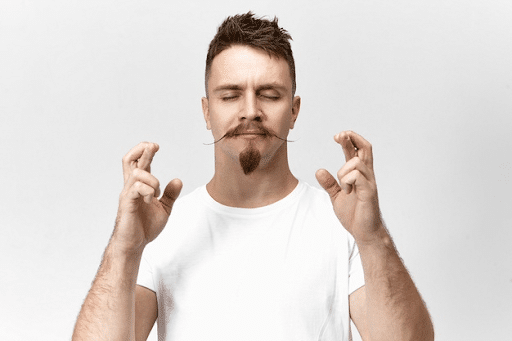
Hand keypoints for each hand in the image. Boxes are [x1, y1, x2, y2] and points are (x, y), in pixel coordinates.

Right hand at [113, 142, 181, 252]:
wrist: (134, 245)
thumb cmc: (145, 227)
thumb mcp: (164, 209)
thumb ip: (170, 194)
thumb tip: (178, 180)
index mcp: (139, 186)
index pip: (138, 162)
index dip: (146, 151)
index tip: (157, 146)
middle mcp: (131, 187)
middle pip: (129, 159)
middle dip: (142, 149)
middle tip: (154, 146)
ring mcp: (127, 194)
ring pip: (137, 173)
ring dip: (152, 179)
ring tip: (156, 194)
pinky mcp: (127, 204)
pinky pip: (136, 188)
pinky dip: (148, 190)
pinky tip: (151, 200)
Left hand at [316, 131, 383, 245]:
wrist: (364, 232)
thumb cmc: (354, 215)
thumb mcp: (336, 196)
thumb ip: (329, 184)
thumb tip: (319, 170)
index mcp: (359, 175)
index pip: (358, 150)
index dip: (349, 139)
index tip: (337, 136)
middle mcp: (366, 175)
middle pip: (365, 148)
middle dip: (352, 138)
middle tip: (339, 136)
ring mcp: (369, 183)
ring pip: (357, 162)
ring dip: (343, 170)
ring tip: (343, 186)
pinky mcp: (369, 192)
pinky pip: (357, 176)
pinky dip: (347, 180)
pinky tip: (346, 191)